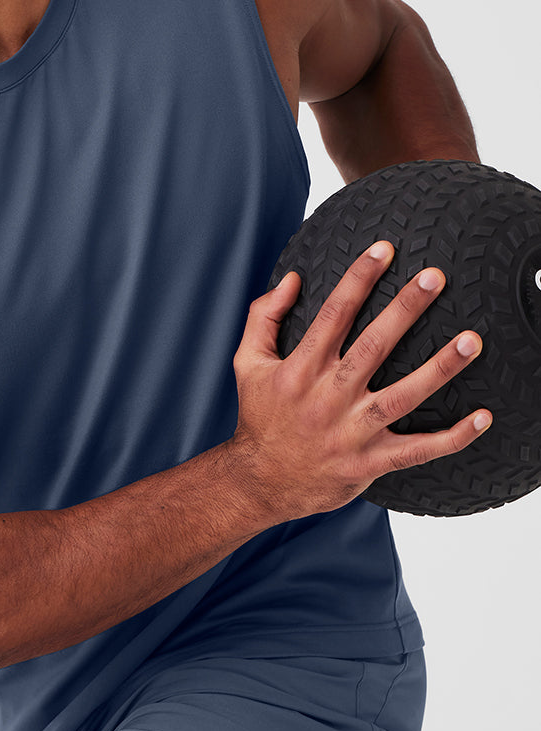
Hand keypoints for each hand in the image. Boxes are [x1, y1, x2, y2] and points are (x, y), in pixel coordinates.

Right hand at [227, 241, 492, 524]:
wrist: (259, 482)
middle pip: (374, 346)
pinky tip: (483, 416)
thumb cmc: (259, 416)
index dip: (359, 279)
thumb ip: (264, 317)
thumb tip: (290, 278)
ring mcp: (352, 431)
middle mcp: (328, 397)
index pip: (334, 314)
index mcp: (300, 369)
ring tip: (472, 340)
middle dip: (406, 309)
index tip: (384, 248)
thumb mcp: (247, 362)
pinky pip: (418, 450)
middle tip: (435, 276)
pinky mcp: (370, 462)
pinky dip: (453, 437)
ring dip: (440, 368)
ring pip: (403, 395)